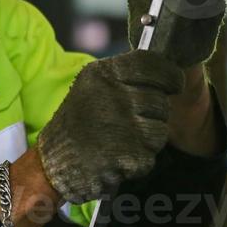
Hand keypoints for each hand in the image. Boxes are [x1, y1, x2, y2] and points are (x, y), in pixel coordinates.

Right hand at [35, 51, 184, 203]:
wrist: (52, 163)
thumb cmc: (77, 123)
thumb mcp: (92, 86)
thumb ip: (124, 76)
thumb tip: (164, 73)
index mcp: (105, 74)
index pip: (153, 64)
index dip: (170, 75)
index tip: (174, 85)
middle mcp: (115, 95)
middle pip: (161, 102)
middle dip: (153, 115)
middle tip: (130, 124)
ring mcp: (122, 125)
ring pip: (160, 130)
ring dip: (148, 141)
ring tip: (122, 142)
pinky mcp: (127, 154)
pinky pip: (151, 156)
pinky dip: (138, 162)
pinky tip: (118, 159)